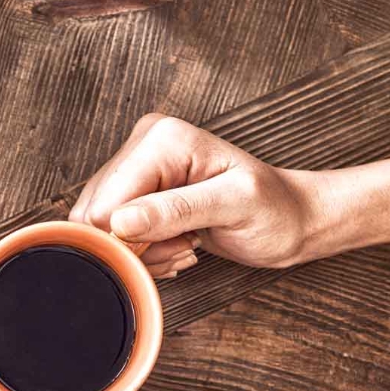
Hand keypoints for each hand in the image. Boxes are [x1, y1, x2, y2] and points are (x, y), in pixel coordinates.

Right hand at [69, 114, 322, 275]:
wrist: (291, 218)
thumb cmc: (275, 210)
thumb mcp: (235, 207)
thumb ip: (176, 211)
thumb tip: (119, 223)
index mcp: (163, 138)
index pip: (107, 204)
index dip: (134, 240)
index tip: (182, 245)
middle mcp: (143, 144)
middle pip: (98, 216)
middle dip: (140, 246)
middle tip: (187, 245)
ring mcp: (137, 166)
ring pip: (101, 228)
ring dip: (144, 251)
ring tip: (186, 244)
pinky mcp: (135, 189)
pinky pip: (112, 230)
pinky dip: (144, 250)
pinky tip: (176, 244)